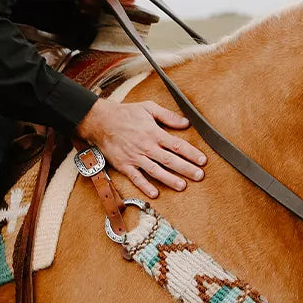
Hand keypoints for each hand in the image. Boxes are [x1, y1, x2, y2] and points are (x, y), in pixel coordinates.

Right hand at [75, 98, 206, 198]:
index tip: (202, 160)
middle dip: (185, 168)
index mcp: (153, 132)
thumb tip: (186, 123)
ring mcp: (135, 157)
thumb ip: (167, 116)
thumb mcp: (148, 107)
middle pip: (169, 160)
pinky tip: (155, 194)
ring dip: (169, 179)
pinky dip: (145, 186)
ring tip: (182, 186)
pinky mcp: (124, 165)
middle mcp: (146, 146)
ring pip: (155, 171)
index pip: (176, 144)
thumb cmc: (126, 113)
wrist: (100, 121)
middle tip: (199, 176)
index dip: (191, 153)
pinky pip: (136, 178)